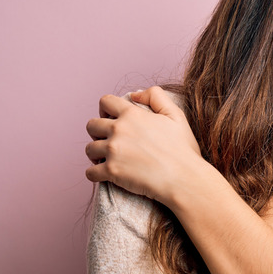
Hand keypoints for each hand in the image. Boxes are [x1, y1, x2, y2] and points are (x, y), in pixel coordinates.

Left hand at [84, 87, 206, 203]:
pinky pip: (89, 172)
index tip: (110, 119)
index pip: (105, 102)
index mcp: (132, 114)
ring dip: (95, 154)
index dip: (105, 109)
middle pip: (91, 125)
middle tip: (107, 141)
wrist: (183, 178)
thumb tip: (134, 95)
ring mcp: (113, 151)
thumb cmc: (182, 149)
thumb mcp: (175, 115)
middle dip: (97, 132)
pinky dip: (94, 174)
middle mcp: (119, 130)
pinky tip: (104, 175)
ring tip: (106, 159)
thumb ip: (156, 96)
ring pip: (89, 149)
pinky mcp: (111, 172)